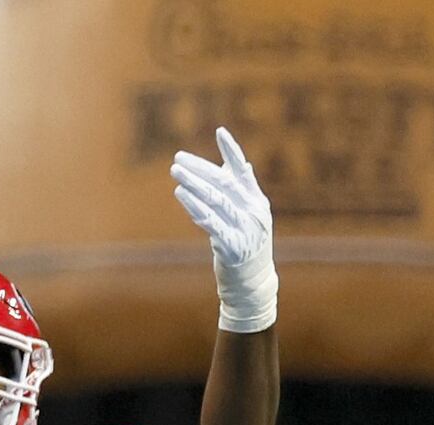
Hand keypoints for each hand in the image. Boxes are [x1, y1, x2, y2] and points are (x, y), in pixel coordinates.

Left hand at [169, 126, 275, 332]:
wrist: (253, 284)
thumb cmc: (247, 246)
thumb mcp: (250, 215)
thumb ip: (243, 189)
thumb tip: (239, 162)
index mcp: (257, 201)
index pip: (243, 170)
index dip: (232, 151)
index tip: (219, 131)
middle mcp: (253, 212)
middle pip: (224, 183)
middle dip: (200, 168)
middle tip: (177, 157)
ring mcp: (244, 229)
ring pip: (216, 201)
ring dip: (194, 184)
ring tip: (175, 171)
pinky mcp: (232, 247)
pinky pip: (211, 223)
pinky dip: (195, 207)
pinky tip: (181, 194)